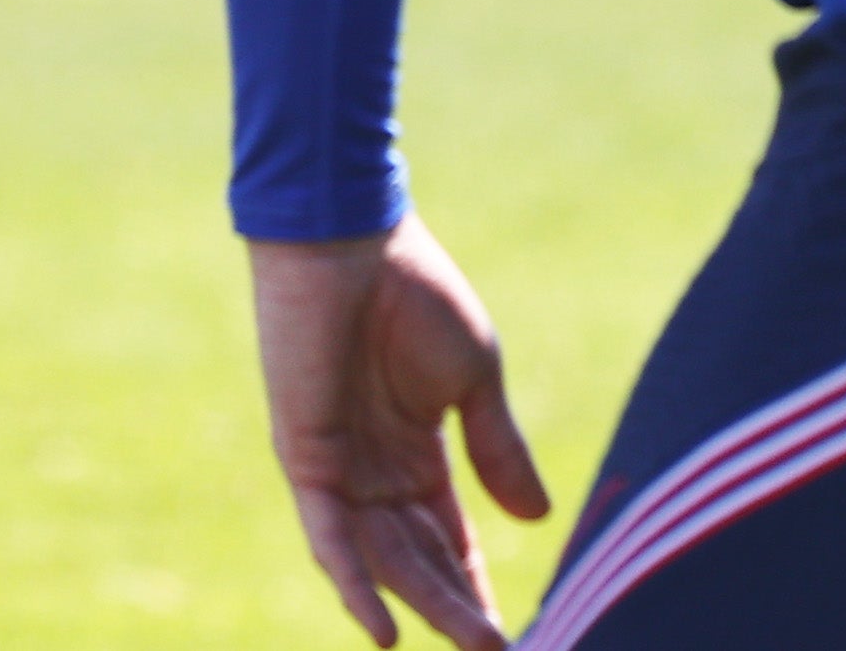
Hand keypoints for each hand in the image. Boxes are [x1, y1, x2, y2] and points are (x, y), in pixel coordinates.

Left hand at [247, 217, 553, 650]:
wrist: (353, 237)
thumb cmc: (413, 290)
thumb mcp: (473, 380)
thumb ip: (497, 450)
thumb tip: (538, 522)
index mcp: (415, 450)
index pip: (449, 538)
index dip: (477, 585)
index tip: (512, 634)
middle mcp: (373, 470)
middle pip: (420, 560)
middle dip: (458, 607)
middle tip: (498, 650)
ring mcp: (338, 467)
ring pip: (383, 561)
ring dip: (426, 604)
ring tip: (473, 642)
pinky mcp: (307, 457)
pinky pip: (329, 536)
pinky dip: (355, 584)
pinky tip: (385, 629)